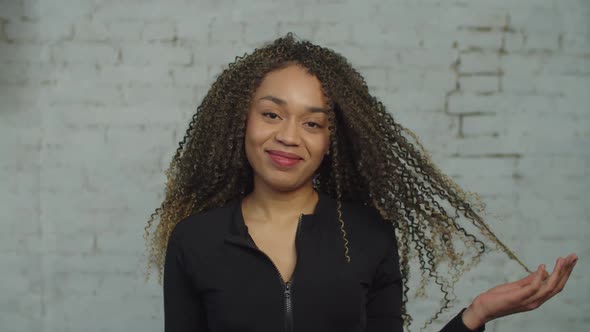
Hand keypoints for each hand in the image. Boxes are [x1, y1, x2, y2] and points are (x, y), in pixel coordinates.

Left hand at [461, 253, 577, 329]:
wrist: (483, 308)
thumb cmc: (498, 298)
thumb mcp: (516, 287)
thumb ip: (529, 280)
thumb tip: (543, 271)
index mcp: (536, 298)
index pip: (556, 285)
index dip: (565, 273)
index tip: (570, 259)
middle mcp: (536, 301)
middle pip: (557, 286)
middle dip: (566, 271)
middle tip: (573, 256)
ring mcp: (528, 301)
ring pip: (549, 287)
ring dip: (557, 272)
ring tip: (561, 259)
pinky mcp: (518, 298)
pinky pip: (532, 288)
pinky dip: (539, 277)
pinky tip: (543, 266)